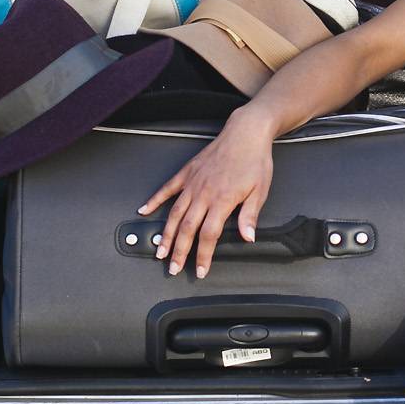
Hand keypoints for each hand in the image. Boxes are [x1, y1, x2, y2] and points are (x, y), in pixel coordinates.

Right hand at [139, 110, 275, 278]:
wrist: (245, 133)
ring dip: (165, 234)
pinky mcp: (187, 172)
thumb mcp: (260, 190)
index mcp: (222, 200)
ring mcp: (192, 183)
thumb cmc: (254, 160)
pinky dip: (154, 200)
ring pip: (174, 213)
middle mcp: (203, 193)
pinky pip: (167, 189)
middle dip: (179, 252)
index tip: (200, 270)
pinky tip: (145, 210)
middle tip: (173, 268)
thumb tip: (248, 237)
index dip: (203, 255)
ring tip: (159, 250)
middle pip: (186, 229)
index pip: (208, 235)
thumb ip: (249, 216)